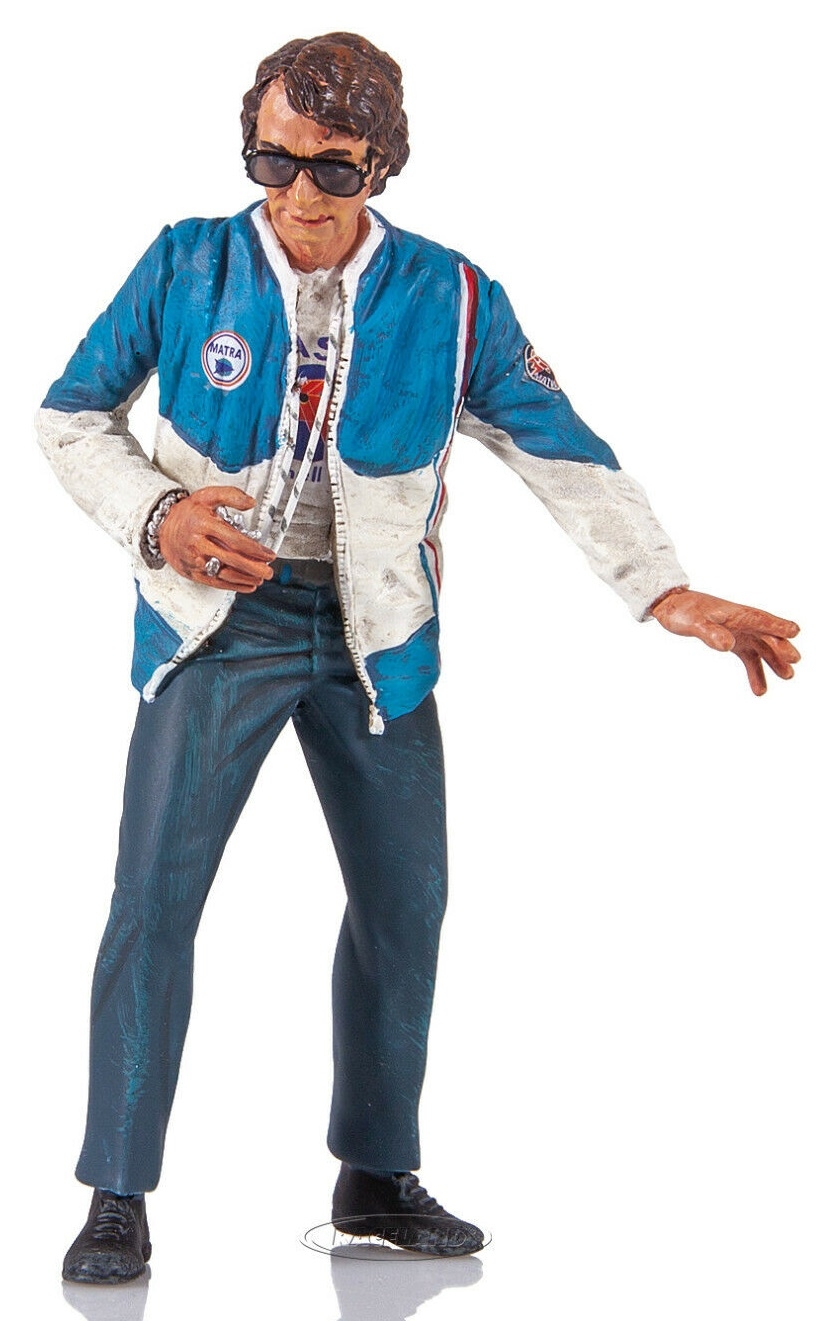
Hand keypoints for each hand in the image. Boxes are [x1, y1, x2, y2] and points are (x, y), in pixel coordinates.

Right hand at [157, 486, 274, 591]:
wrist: (161, 527)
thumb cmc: (187, 513)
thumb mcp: (207, 496)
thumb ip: (230, 495)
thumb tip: (250, 502)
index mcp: (204, 524)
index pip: (234, 539)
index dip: (254, 549)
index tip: (268, 554)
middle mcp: (199, 544)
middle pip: (231, 559)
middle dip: (253, 567)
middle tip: (268, 571)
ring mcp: (195, 560)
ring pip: (224, 573)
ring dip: (245, 579)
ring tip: (260, 579)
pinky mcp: (193, 572)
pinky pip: (215, 582)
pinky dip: (233, 586)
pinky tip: (247, 585)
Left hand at [650, 588, 800, 694]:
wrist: (670, 606)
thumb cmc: (682, 610)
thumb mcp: (693, 622)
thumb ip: (710, 633)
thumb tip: (728, 645)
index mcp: (735, 614)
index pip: (760, 619)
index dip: (777, 626)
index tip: (794, 631)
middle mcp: (741, 622)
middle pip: (765, 635)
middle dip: (780, 647)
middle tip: (794, 661)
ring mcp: (738, 632)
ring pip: (761, 648)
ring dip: (773, 662)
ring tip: (787, 676)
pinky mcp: (731, 641)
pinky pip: (748, 657)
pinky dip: (755, 672)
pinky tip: (760, 690)